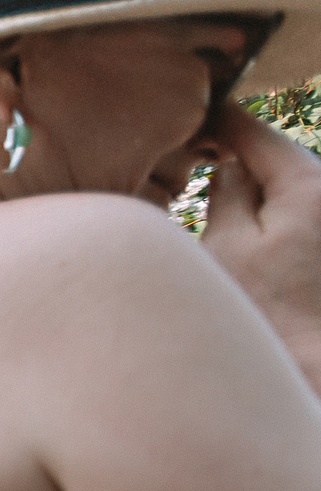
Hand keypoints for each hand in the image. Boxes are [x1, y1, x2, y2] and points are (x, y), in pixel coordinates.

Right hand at [202, 106, 320, 364]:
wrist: (313, 375)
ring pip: (282, 190)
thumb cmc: (265, 317)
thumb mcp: (223, 247)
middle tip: (188, 164)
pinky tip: (242, 246)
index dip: (212, 121)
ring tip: (211, 208)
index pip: (251, 129)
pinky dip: (266, 222)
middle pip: (272, 157)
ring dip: (250, 194)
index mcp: (307, 181)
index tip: (183, 116)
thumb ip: (224, 192)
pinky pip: (293, 218)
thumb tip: (227, 164)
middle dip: (232, 159)